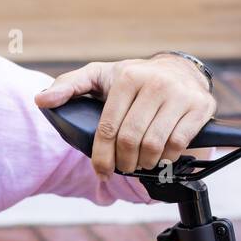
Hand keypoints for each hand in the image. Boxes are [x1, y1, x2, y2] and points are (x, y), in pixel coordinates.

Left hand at [34, 54, 217, 176]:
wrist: (179, 69)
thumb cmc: (134, 78)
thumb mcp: (100, 76)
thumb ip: (69, 87)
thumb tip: (41, 101)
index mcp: (128, 77)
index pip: (108, 128)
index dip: (101, 156)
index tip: (101, 170)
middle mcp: (155, 83)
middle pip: (130, 141)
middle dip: (123, 163)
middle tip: (121, 168)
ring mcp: (180, 95)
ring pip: (154, 146)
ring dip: (144, 164)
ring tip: (139, 163)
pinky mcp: (200, 108)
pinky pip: (178, 145)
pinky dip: (166, 158)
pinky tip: (159, 157)